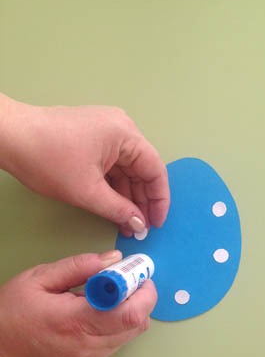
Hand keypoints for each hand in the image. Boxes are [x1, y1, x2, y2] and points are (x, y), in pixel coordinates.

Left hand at [0, 94, 169, 235]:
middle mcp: (121, 128)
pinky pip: (112, 165)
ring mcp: (106, 131)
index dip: (159, 200)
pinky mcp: (93, 137)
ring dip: (127, 196)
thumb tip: (139, 224)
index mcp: (125, 134)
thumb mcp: (87, 191)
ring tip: (126, 223)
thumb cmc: (47, 158)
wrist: (9, 137)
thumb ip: (119, 210)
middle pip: (142, 169)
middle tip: (140, 228)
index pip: (155, 170)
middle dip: (141, 200)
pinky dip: (114, 186)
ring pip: (126, 169)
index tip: (155, 223)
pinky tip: (114, 207)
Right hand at [0, 250, 156, 356]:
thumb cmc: (8, 317)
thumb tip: (112, 259)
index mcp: (76, 322)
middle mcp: (89, 346)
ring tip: (106, 296)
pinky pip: (116, 342)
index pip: (130, 312)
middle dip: (141, 298)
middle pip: (138, 323)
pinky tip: (95, 314)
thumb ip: (79, 266)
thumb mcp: (38, 279)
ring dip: (129, 311)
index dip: (142, 291)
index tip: (137, 273)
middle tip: (128, 280)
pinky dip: (116, 325)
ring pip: (131, 334)